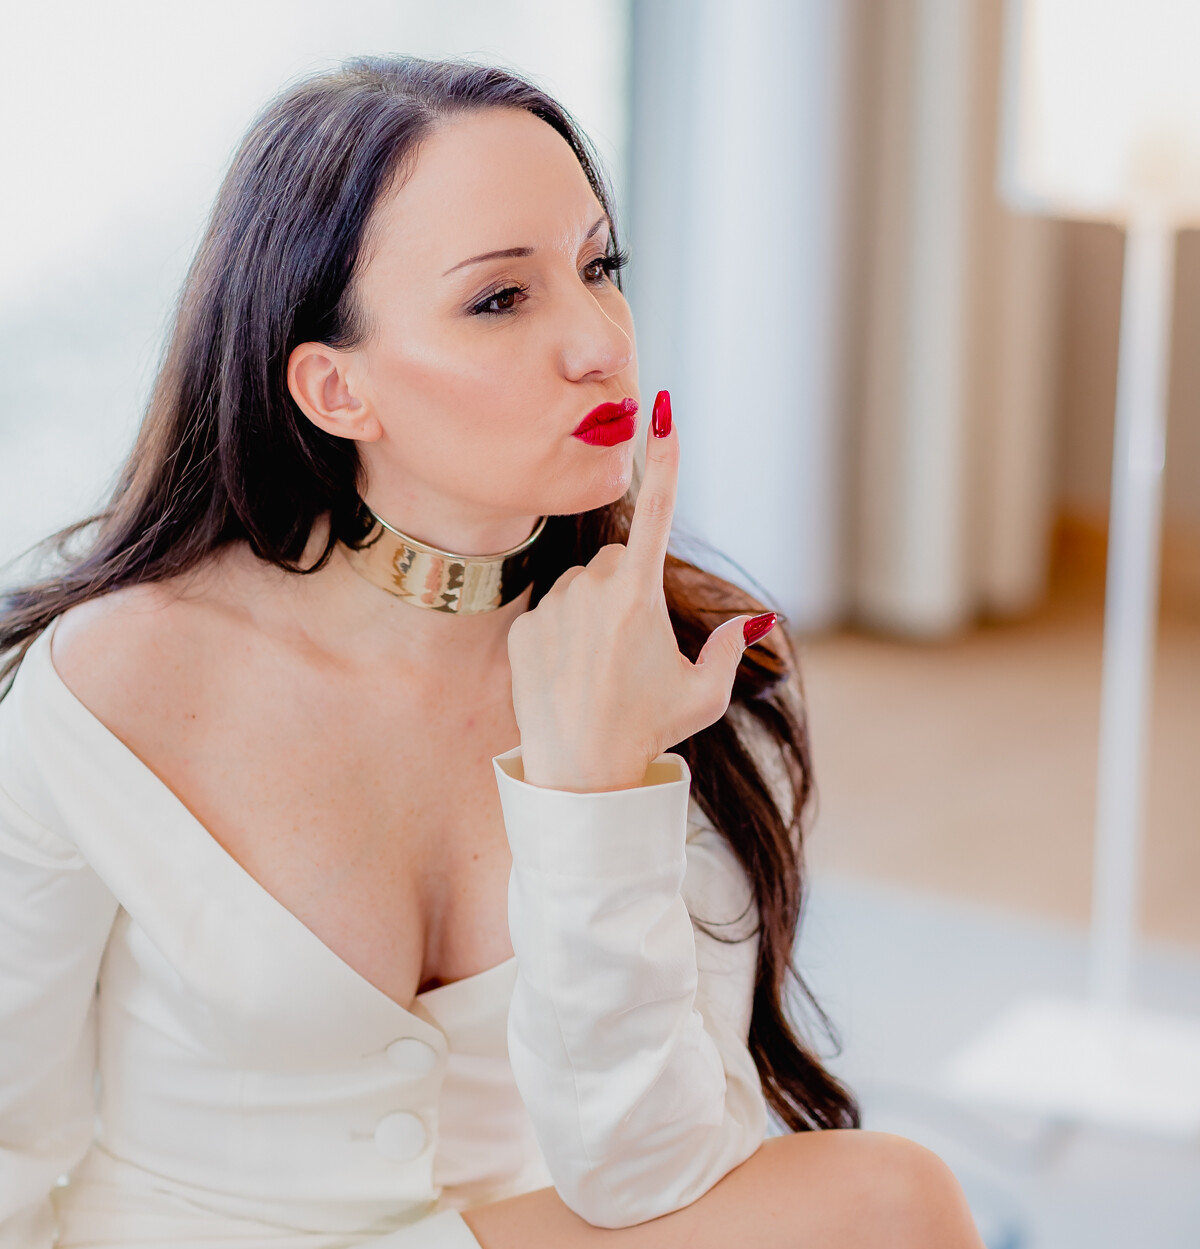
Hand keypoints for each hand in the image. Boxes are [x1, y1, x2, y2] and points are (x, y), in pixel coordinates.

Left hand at [507, 391, 775, 790]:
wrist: (581, 774)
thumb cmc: (651, 732)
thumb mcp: (704, 694)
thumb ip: (729, 648)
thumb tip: (755, 619)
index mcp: (638, 597)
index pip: (657, 513)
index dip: (665, 459)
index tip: (661, 409)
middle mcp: (592, 591)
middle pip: (620, 561)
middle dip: (630, 588)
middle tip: (636, 649)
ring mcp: (552, 608)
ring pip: (582, 588)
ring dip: (595, 614)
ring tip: (600, 672)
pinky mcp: (523, 628)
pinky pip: (551, 613)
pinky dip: (563, 636)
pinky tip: (569, 679)